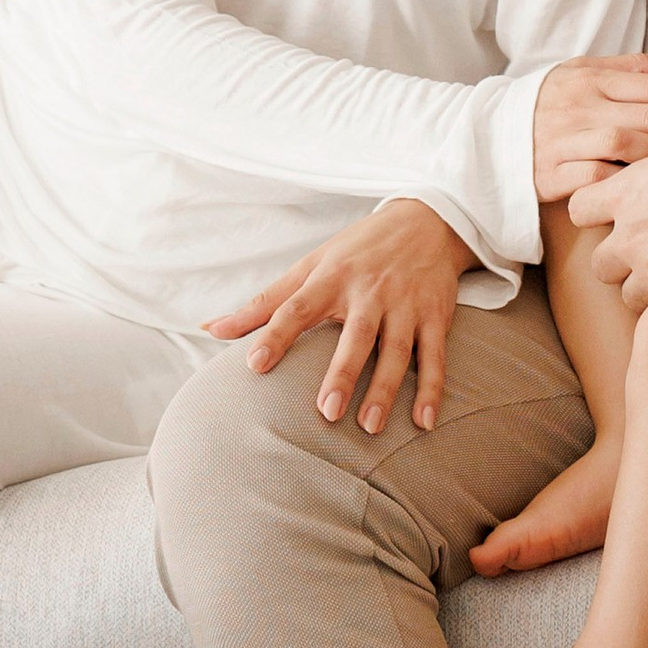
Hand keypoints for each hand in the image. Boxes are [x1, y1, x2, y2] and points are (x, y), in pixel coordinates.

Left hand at [204, 200, 475, 436]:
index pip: (297, 308)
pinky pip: (434, 356)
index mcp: (331, 277)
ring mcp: (405, 304)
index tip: (254, 365)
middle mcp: (369, 291)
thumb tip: (212, 328)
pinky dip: (433, 388)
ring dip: (385, 389)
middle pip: (355, 335)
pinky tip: (424, 421)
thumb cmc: (357, 249)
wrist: (427, 220)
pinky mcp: (435, 316)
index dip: (274, 335)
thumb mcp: (310, 265)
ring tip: (370, 427)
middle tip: (326, 412)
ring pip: (396, 350)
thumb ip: (264, 302)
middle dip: (342, 372)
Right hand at [531, 56, 647, 203]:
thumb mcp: (587, 73)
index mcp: (593, 78)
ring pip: (627, 145)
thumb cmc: (550, 103)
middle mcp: (580, 105)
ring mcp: (563, 139)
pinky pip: (594, 179)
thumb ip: (640, 69)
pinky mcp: (549, 173)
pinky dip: (624, 184)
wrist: (488, 136)